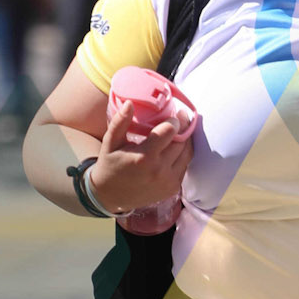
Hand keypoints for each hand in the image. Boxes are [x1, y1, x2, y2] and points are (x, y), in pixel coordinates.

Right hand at [89, 100, 192, 214]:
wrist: (110, 196)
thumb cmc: (110, 165)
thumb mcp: (110, 142)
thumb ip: (120, 122)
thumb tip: (130, 103)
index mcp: (144, 157)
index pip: (169, 132)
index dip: (174, 121)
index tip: (174, 114)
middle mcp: (159, 171)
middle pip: (182, 142)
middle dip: (183, 127)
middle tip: (181, 117)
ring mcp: (168, 182)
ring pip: (187, 154)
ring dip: (186, 140)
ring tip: (180, 130)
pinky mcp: (172, 189)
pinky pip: (184, 166)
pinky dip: (182, 155)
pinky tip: (175, 147)